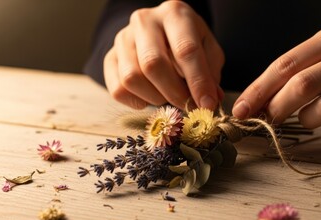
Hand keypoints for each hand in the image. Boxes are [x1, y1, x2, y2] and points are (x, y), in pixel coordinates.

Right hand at [104, 0, 223, 109]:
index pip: (185, 49)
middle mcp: (144, 20)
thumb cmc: (188, 42)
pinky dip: (137, 101)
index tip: (207, 104)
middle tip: (188, 105)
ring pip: (132, 78)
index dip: (198, 81)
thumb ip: (211, 74)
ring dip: (155, 97)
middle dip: (174, 92)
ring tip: (168, 96)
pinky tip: (150, 96)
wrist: (160, 34)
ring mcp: (122, 38)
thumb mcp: (208, 51)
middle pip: (153, 64)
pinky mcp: (109, 57)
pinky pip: (117, 89)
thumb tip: (210, 101)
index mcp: (174, 13)